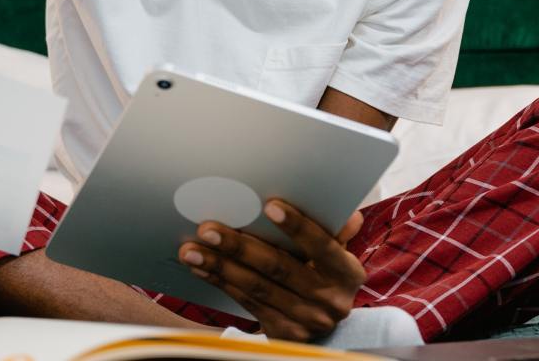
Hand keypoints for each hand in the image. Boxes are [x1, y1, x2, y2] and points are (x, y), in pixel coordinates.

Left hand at [179, 200, 366, 341]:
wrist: (324, 324)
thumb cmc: (326, 272)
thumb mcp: (337, 253)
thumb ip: (335, 231)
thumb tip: (345, 212)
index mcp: (347, 273)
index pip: (322, 246)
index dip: (297, 226)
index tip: (269, 206)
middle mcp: (329, 300)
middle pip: (279, 268)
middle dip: (240, 246)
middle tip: (209, 229)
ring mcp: (304, 320)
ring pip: (256, 288)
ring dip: (220, 266)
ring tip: (192, 249)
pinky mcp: (282, 332)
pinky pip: (246, 302)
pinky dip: (221, 283)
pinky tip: (201, 267)